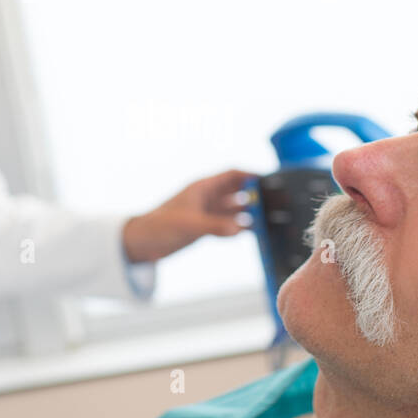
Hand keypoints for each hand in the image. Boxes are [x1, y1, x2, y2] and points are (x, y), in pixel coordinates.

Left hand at [122, 168, 256, 263]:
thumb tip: (239, 229)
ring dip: (249, 214)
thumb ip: (215, 226)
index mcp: (203, 188)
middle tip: (275, 203)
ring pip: (234, 210)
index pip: (232, 175)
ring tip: (269, 220)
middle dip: (255, 195)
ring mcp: (208, 213)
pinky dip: (239, 228)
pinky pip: (228, 225)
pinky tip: (251, 233)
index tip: (269, 180)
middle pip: (237, 192)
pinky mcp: (205, 228)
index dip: (250, 175)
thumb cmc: (160, 226)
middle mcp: (208, 198)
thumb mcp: (189, 224)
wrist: (142, 243)